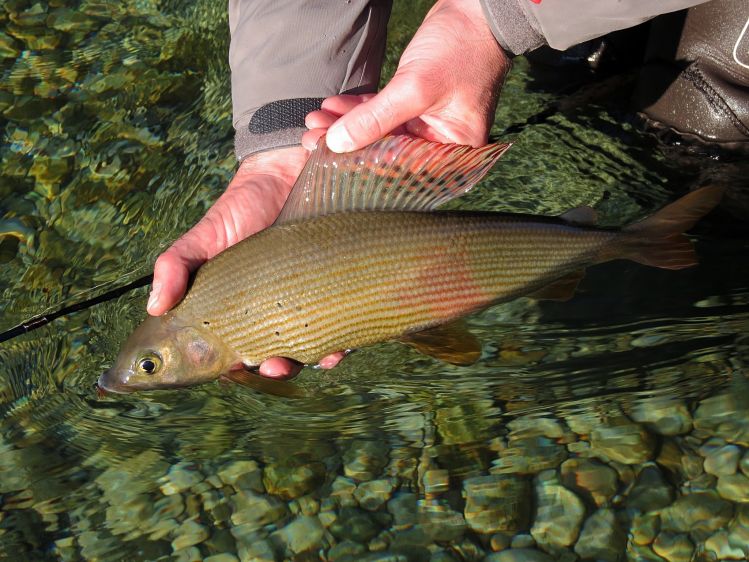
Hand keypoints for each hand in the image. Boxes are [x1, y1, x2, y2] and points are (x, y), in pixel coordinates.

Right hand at [147, 146, 345, 378]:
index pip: (235, 351)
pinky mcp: (337, 288)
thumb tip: (155, 307)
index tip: (235, 368)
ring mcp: (307, 302)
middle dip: (276, 368)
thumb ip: (176, 265)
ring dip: (312, 361)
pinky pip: (343, 322)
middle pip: (276, 356)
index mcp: (239, 311)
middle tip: (273, 365)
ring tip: (314, 358)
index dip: (235, 367)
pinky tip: (341, 344)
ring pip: (311, 347)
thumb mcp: (204, 236)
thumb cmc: (241, 209)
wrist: (286, 172)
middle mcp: (275, 312)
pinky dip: (343, 340)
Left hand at [303, 0, 510, 151]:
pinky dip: (359, 111)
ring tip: (315, 121)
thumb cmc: (461, 48)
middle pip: (388, 154)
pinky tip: (332, 108)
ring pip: (381, 133)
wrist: (476, 9)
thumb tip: (337, 144)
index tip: (326, 157)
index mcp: (454, 152)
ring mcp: (430, 124)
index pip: (401, 169)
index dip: (361, 164)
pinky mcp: (418, 105)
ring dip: (348, 126)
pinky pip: (384, 115)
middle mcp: (443, 144)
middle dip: (349, 144)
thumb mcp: (414, 87)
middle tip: (311, 140)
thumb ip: (375, 119)